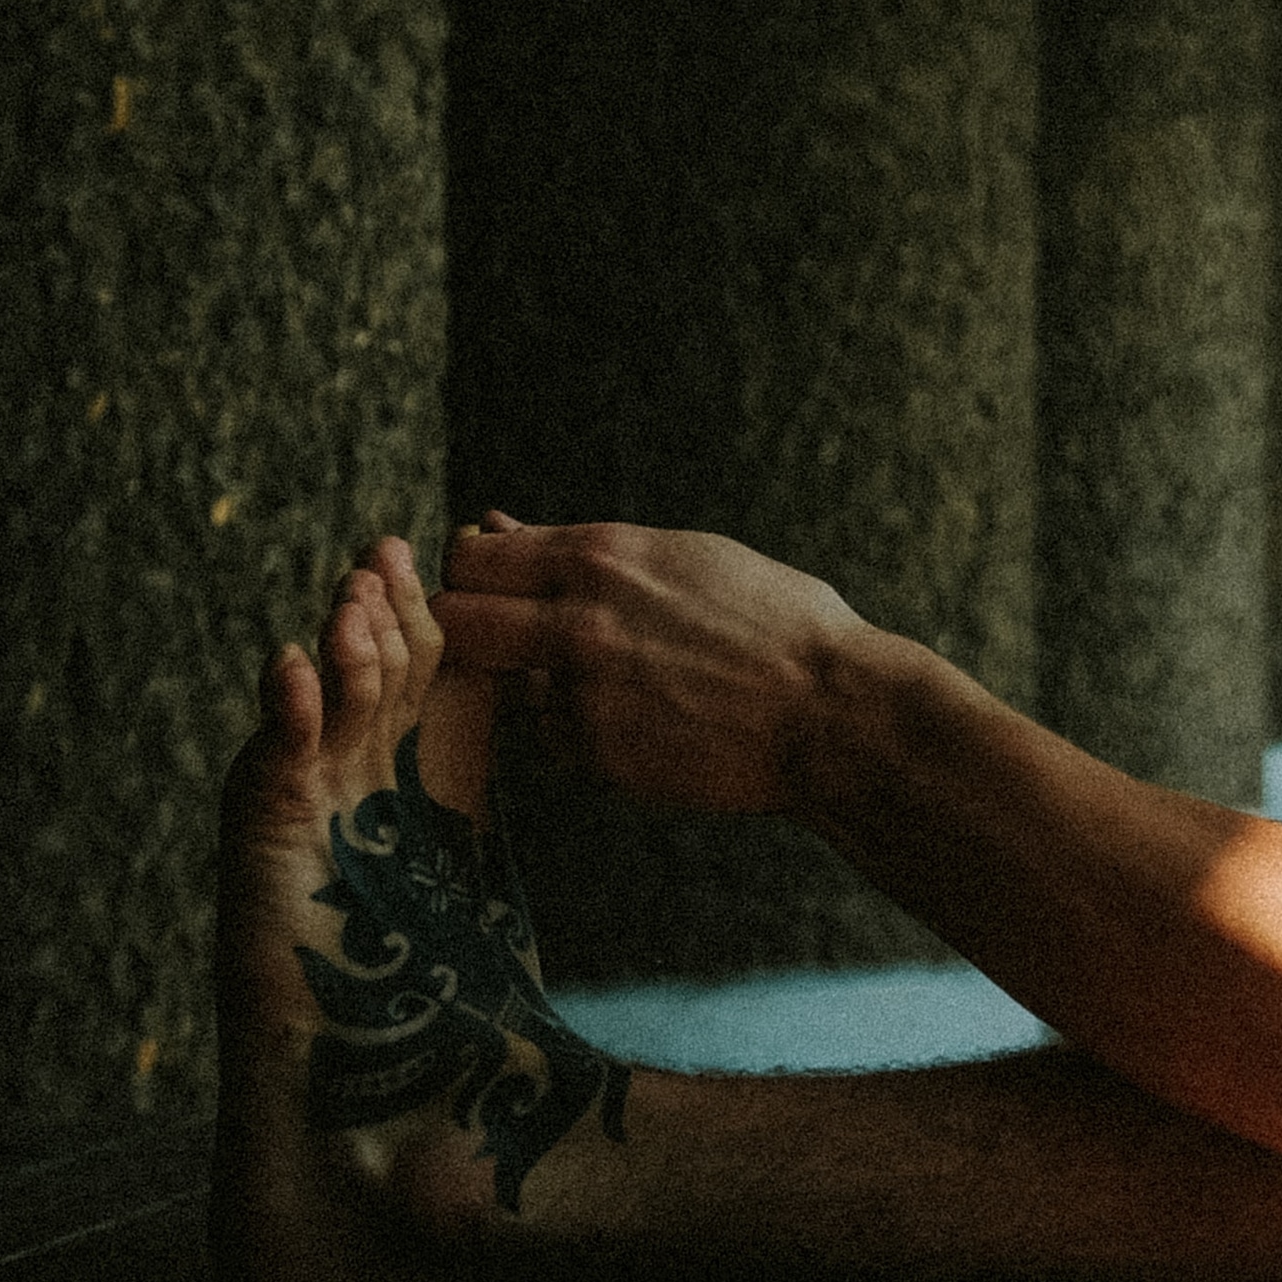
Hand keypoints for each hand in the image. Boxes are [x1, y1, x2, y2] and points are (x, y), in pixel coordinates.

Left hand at [429, 513, 880, 815]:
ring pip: (493, 686)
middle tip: (502, 640)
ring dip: (521, 684)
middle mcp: (578, 619)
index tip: (495, 587)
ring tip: (589, 682)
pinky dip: (573, 730)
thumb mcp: (684, 557)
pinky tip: (632, 720)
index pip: (471, 556)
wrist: (829, 711)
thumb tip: (499, 527)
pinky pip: (547, 736)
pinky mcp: (593, 754)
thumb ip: (584, 549)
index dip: (472, 573)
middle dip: (465, 627)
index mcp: (603, 556)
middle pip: (452, 618)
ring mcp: (580, 692)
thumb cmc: (773, 622)